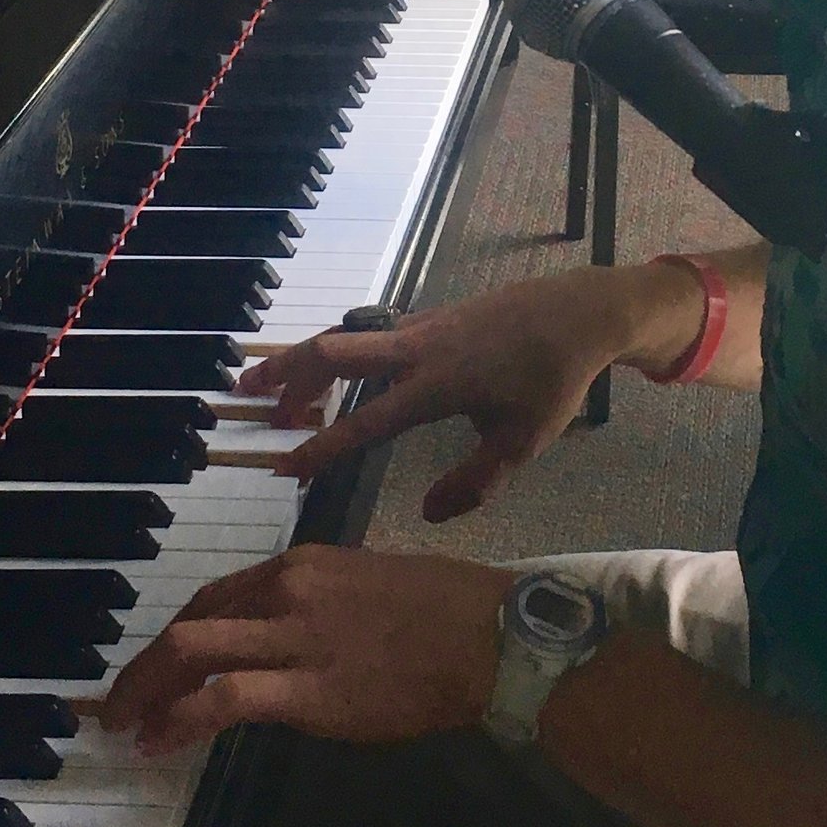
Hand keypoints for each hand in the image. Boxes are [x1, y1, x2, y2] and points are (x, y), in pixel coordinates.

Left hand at [96, 542, 505, 754]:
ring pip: (193, 651)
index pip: (217, 597)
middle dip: (144, 665)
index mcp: (303, 566)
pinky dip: (181, 719)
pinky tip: (160, 742)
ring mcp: (295, 638)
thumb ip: (325, 605)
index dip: (177, 634)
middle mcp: (287, 592)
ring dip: (146, 691)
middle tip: (119, 703)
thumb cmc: (450, 609)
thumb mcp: (373, 584)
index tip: (158, 666)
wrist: (492, 636)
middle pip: (191, 622)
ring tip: (123, 726)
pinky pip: (225, 699)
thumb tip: (297, 638)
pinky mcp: (308, 690)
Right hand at [233, 262, 703, 520]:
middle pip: (333, 353)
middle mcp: (417, 349)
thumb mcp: (524, 441)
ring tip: (271, 388)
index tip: (285, 469)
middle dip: (285, 374)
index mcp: (436, 385)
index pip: (365, 422)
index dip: (321, 448)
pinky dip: (337, 353)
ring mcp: (421, 327)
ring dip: (304, 361)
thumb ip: (475, 481)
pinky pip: (369, 335)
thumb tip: (429, 514)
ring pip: (346, 339)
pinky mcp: (431, 319)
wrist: (579, 312)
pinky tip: (330, 374)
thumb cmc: (553, 380)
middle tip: (247, 399)